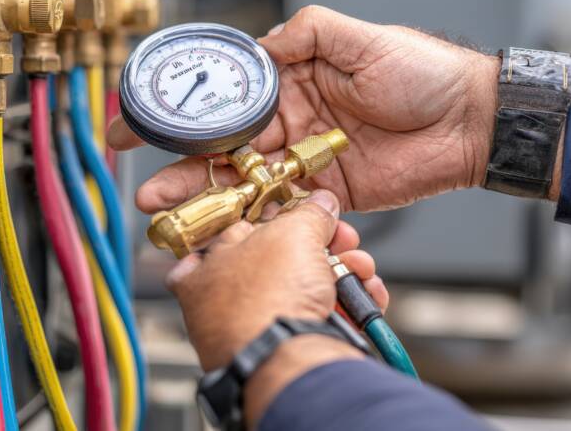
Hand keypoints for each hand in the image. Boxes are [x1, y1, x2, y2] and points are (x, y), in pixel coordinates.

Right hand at [110, 5, 500, 213]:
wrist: (468, 119)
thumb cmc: (420, 69)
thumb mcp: (358, 37)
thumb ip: (305, 34)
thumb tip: (259, 46)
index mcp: (292, 79)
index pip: (227, 98)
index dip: (186, 111)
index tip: (145, 119)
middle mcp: (291, 120)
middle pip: (224, 146)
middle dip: (179, 162)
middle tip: (140, 177)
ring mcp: (305, 159)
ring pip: (244, 181)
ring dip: (204, 195)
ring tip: (163, 209)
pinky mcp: (327, 193)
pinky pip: (283, 208)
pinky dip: (253, 218)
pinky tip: (219, 228)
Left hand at [166, 190, 387, 423]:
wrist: (286, 364)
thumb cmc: (265, 303)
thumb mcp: (292, 233)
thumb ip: (308, 215)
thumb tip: (321, 204)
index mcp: (205, 270)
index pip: (235, 232)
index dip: (277, 219)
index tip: (306, 216)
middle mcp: (225, 303)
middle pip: (281, 262)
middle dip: (323, 249)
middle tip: (343, 242)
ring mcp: (257, 330)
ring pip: (306, 290)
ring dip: (342, 275)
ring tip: (361, 270)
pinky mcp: (289, 351)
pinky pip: (320, 320)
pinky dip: (347, 308)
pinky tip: (366, 298)